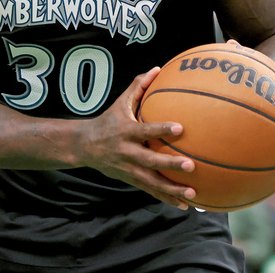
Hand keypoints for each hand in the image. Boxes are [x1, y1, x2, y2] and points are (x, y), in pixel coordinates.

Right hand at [81, 67, 196, 209]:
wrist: (83, 146)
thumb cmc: (107, 121)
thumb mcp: (120, 103)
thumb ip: (138, 87)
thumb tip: (158, 69)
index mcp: (126, 132)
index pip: (145, 130)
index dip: (161, 129)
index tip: (179, 128)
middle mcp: (127, 152)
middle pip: (149, 160)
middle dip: (169, 164)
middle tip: (191, 165)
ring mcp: (128, 169)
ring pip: (151, 182)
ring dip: (171, 189)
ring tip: (192, 194)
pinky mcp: (130, 180)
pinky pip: (150, 191)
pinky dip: (166, 199)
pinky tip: (185, 205)